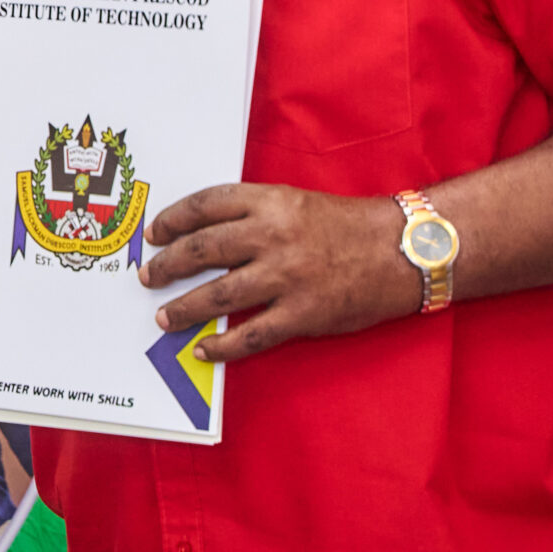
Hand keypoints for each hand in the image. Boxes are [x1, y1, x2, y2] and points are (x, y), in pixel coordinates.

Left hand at [140, 183, 413, 361]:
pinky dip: (223, 345)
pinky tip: (204, 349)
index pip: (206, 205)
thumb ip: (255, 215)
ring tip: (164, 317)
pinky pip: (252, 334)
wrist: (404, 250)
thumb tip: (205, 237)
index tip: (155, 233)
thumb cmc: (349, 225)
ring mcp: (287, 276)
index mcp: (271, 202)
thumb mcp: (297, 202)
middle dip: (168, 265)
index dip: (174, 220)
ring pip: (218, 294)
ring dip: (184, 308)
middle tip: (149, 276)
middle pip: (203, 250)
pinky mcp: (303, 313)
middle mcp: (273, 236)